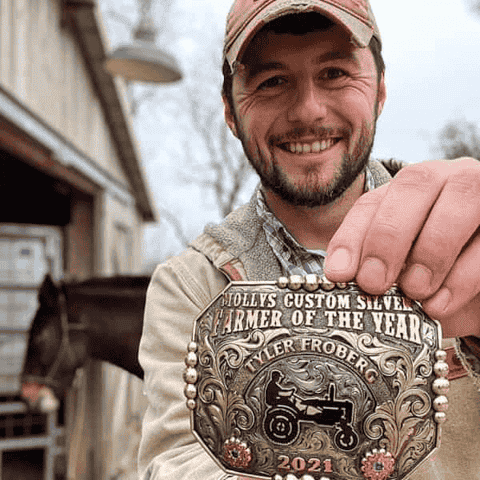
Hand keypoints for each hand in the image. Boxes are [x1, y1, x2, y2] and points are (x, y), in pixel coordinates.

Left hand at [324, 157, 479, 337]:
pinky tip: (441, 302)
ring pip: (460, 199)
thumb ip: (377, 266)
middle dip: (388, 235)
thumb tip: (343, 278)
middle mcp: (446, 180)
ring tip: (414, 291)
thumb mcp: (403, 269)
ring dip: (430, 250)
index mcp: (409, 192)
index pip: (372, 203)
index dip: (351, 236)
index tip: (338, 274)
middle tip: (374, 283)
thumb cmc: (438, 275)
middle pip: (414, 185)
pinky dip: (463, 274)